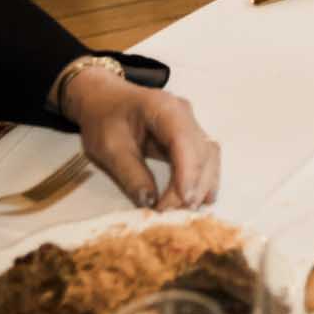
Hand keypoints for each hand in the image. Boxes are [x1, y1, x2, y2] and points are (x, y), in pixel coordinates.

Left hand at [63, 69, 220, 211]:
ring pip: (209, 155)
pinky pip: (205, 158)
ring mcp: (191, 123)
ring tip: (184, 211)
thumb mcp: (108, 148)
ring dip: (202, 184)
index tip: (183, 201)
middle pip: (202, 150)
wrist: (103, 100)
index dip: (188, 172)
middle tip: (172, 214)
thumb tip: (150, 202)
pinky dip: (202, 179)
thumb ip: (130, 173)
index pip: (184, 140)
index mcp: (163, 108)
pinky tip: (196, 198)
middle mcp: (185, 113)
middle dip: (193, 185)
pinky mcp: (190, 136)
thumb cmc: (103, 119)